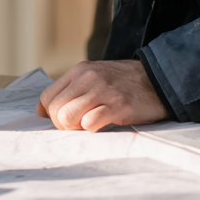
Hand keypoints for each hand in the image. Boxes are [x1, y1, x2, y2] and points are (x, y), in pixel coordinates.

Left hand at [36, 60, 167, 130]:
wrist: (158, 80)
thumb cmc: (123, 83)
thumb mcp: (94, 77)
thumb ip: (70, 90)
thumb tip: (41, 110)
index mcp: (79, 71)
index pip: (47, 97)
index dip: (51, 115)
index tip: (64, 121)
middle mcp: (87, 77)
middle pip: (55, 109)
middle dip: (62, 125)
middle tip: (78, 127)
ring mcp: (102, 90)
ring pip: (68, 117)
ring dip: (75, 128)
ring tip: (90, 125)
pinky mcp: (118, 105)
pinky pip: (90, 123)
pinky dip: (92, 129)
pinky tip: (103, 124)